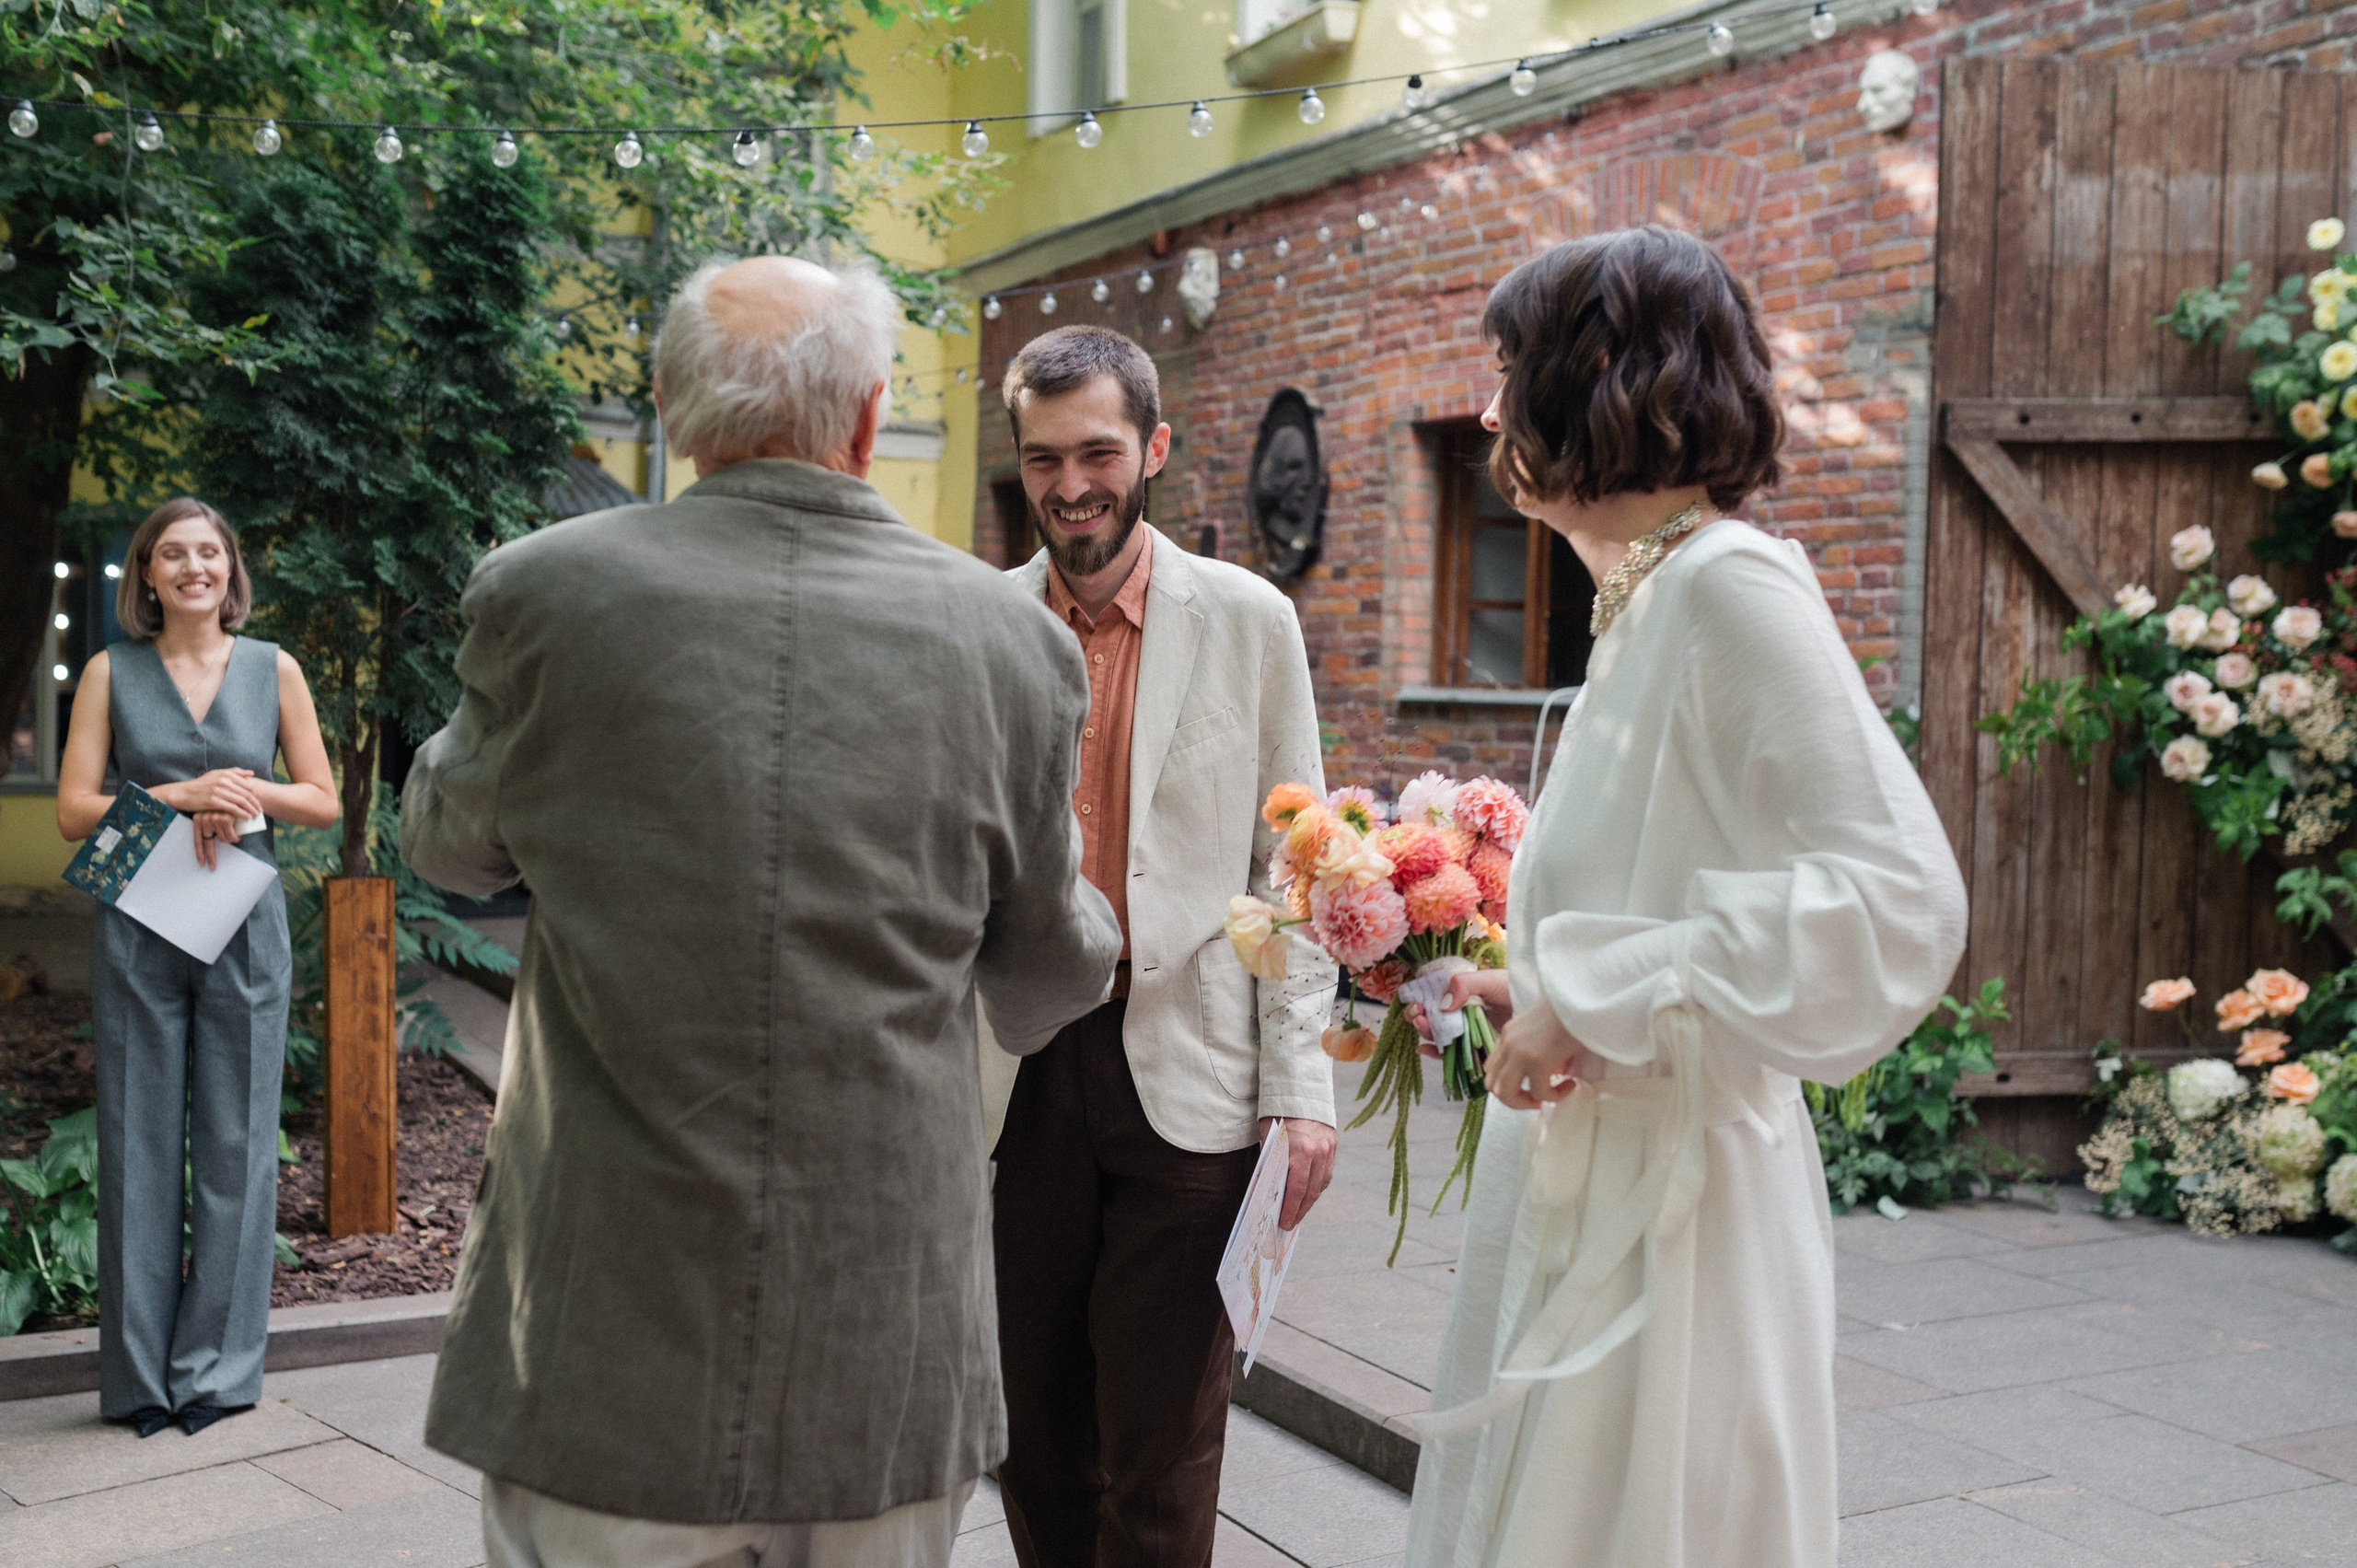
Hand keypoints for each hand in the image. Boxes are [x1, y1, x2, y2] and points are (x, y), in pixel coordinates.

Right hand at [160, 768, 262, 820]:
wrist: (182, 793)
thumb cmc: (201, 785)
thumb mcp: (216, 774)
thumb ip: (234, 772)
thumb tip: (251, 773)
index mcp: (226, 774)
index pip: (247, 785)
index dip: (255, 795)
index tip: (258, 802)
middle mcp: (223, 781)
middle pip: (246, 793)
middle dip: (255, 803)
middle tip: (260, 811)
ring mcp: (218, 790)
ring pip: (241, 801)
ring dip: (251, 809)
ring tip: (255, 815)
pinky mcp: (213, 801)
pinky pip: (232, 808)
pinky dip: (241, 813)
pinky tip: (246, 817)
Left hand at [190, 811, 241, 870]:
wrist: (240, 793)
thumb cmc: (229, 808)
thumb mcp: (216, 815)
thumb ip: (212, 826)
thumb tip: (209, 841)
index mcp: (198, 818)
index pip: (197, 839)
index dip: (199, 853)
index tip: (201, 864)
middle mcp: (203, 818)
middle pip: (208, 842)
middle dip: (212, 856)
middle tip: (213, 867)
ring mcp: (213, 818)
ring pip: (222, 839)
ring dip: (230, 839)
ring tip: (236, 834)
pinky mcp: (224, 818)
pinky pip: (230, 836)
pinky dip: (235, 837)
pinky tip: (239, 834)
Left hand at [1259, 1116, 1336, 1230]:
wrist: (1297, 1091)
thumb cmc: (1276, 1117)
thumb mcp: (1268, 1142)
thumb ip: (1273, 1166)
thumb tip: (1271, 1194)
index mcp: (1300, 1151)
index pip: (1296, 1190)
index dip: (1290, 1210)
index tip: (1284, 1223)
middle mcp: (1318, 1152)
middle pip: (1311, 1191)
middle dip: (1300, 1210)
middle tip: (1290, 1223)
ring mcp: (1328, 1148)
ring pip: (1321, 1184)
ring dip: (1310, 1200)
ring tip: (1299, 1212)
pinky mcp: (1333, 1144)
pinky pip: (1326, 1172)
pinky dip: (1318, 1185)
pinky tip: (1309, 1193)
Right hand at [1404, 970, 1514, 1058]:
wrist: (1539, 1011)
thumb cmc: (1515, 990)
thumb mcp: (1488, 980)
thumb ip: (1463, 984)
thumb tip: (1441, 1004)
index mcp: (1461, 995)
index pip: (1433, 998)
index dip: (1420, 1000)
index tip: (1417, 1001)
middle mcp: (1461, 1014)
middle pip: (1432, 1018)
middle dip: (1419, 1016)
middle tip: (1419, 1014)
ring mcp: (1466, 1033)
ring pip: (1438, 1036)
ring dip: (1425, 1032)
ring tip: (1423, 1025)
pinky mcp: (1474, 1052)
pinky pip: (1451, 1056)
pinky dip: (1435, 1054)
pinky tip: (1425, 1049)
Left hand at [1483, 1001, 1611, 1110]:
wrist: (1583, 996)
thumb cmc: (1571, 1008)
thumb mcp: (1544, 1026)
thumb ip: (1537, 1046)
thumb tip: (1553, 1070)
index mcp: (1508, 1033)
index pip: (1492, 1067)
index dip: (1508, 1084)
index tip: (1530, 1086)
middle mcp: (1508, 1043)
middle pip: (1491, 1085)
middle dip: (1513, 1099)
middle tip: (1537, 1099)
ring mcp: (1520, 1052)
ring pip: (1505, 1094)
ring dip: (1526, 1102)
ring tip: (1550, 1096)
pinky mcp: (1537, 1061)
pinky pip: (1540, 1093)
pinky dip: (1555, 1096)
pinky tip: (1571, 1084)